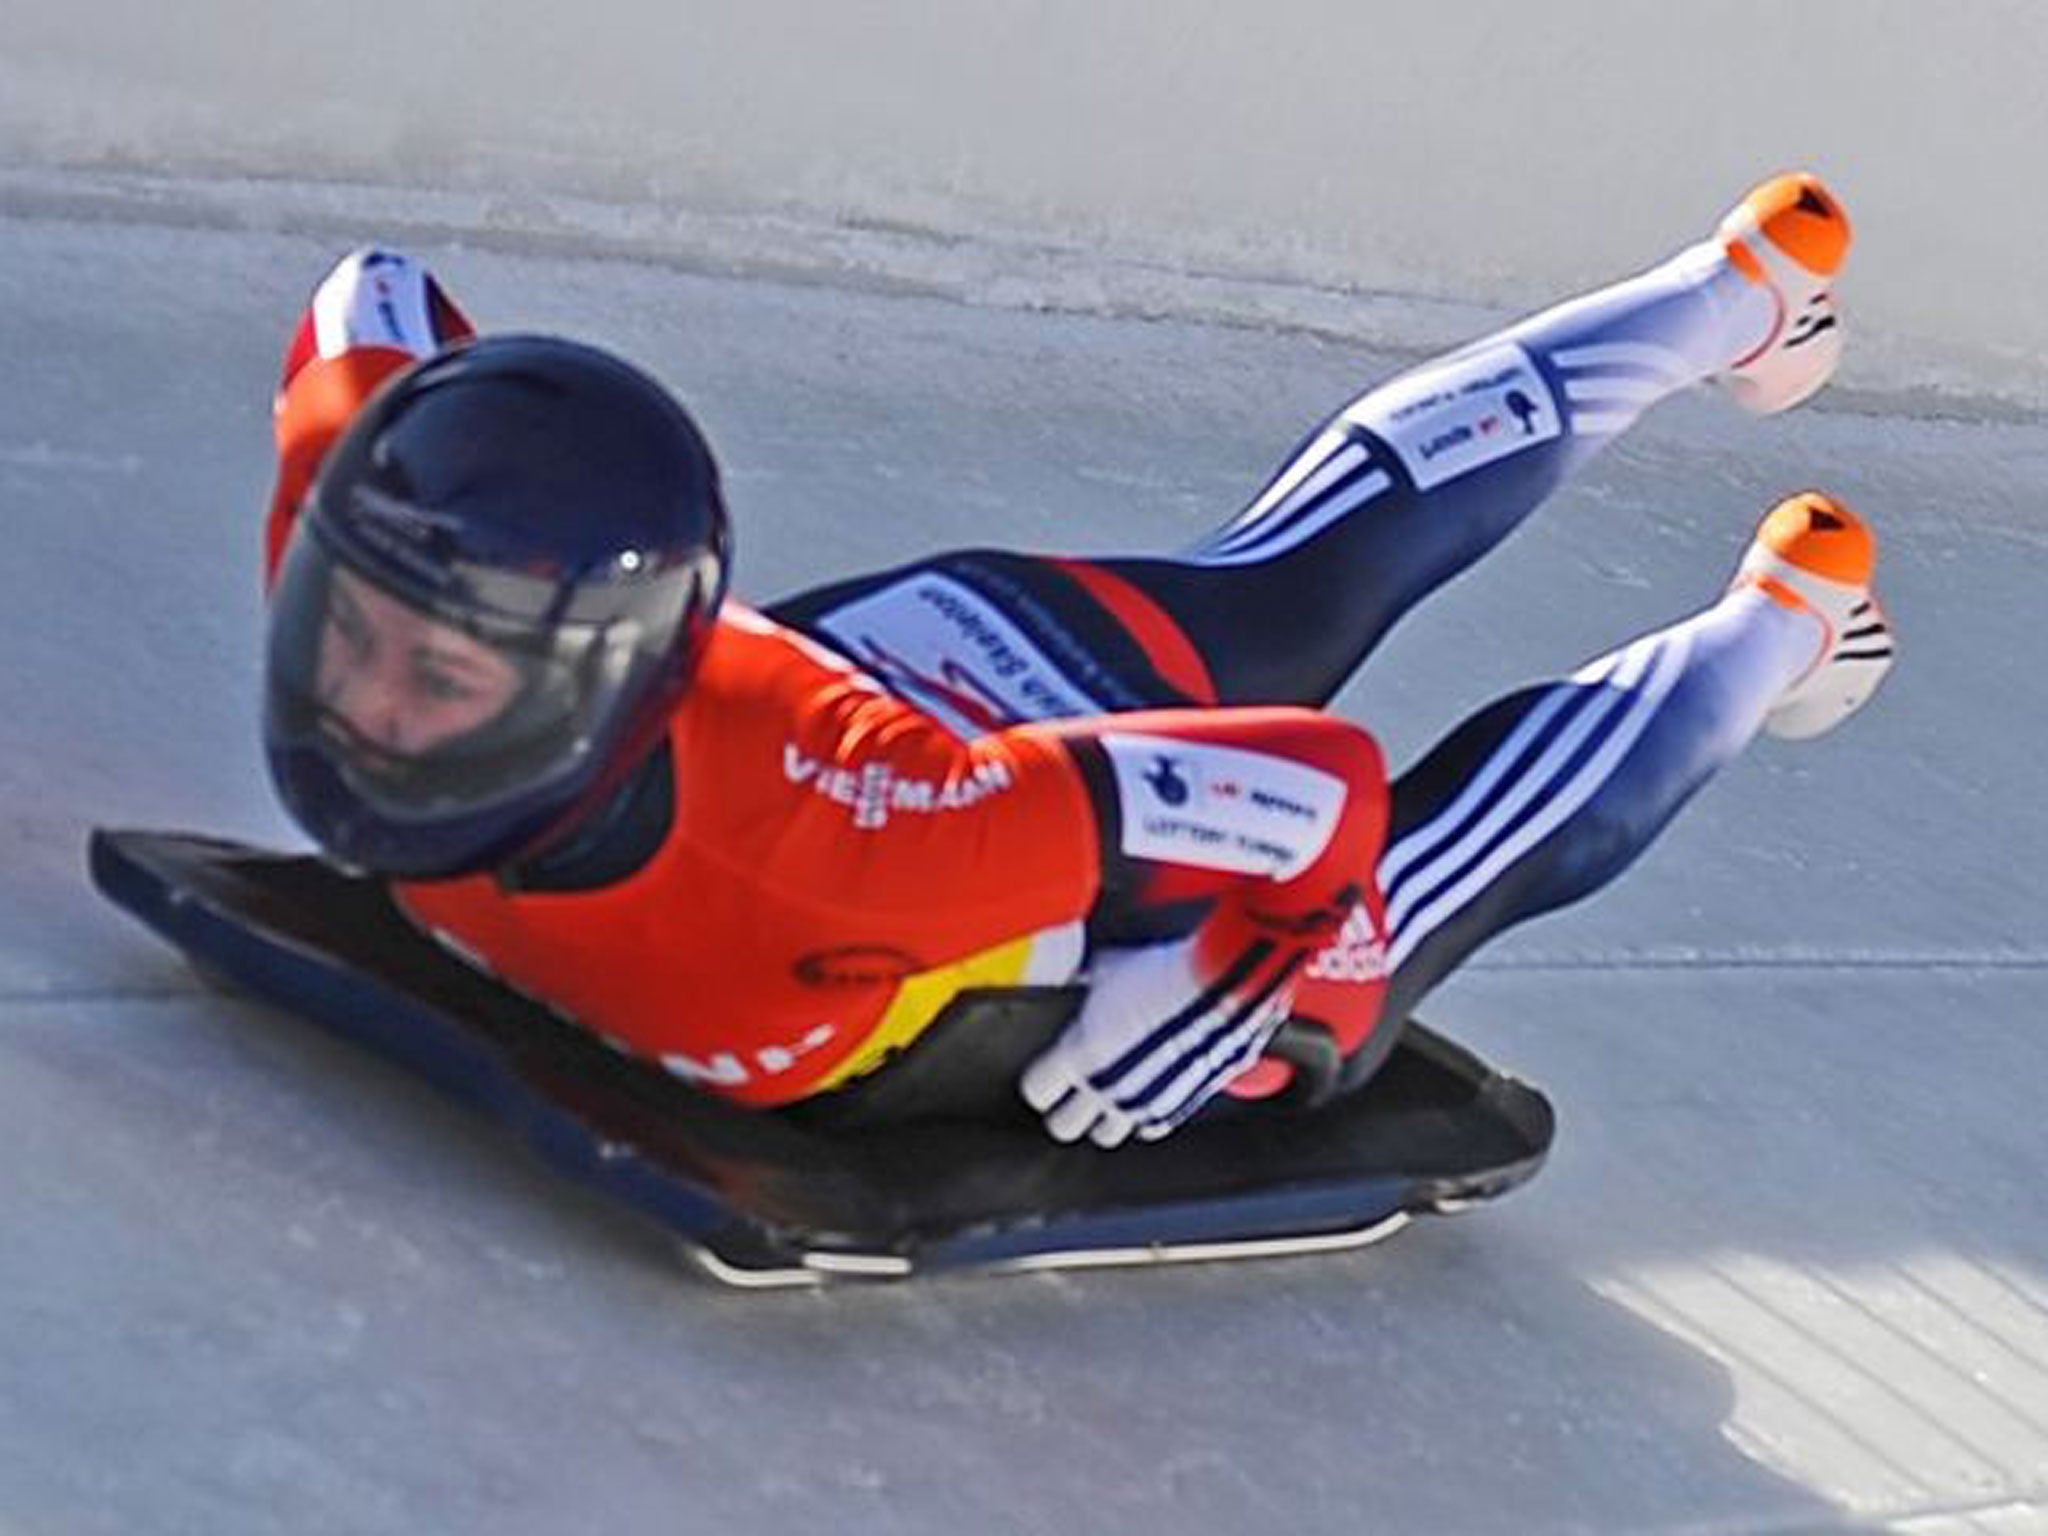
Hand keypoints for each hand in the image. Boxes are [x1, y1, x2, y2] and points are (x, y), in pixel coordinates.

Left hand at [1019, 937, 1294, 1147]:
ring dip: (1106, 1117)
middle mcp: (1106, 1089)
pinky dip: (1147, 1115)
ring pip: (1107, 1134)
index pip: (1037, 1090)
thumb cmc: (1167, 972)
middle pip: (1064, 1127)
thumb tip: (1082, 975)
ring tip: (1113, 1094)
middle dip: (1067, 1110)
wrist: (1222, 986)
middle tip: (1074, 1092)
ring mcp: (1142, 1105)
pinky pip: (1152, 1127)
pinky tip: (1150, 1092)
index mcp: (1079, 1056)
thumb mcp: (1113, 967)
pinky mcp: (1179, 1109)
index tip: (1046, 1073)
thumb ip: (1091, 981)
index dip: (1040, 1081)